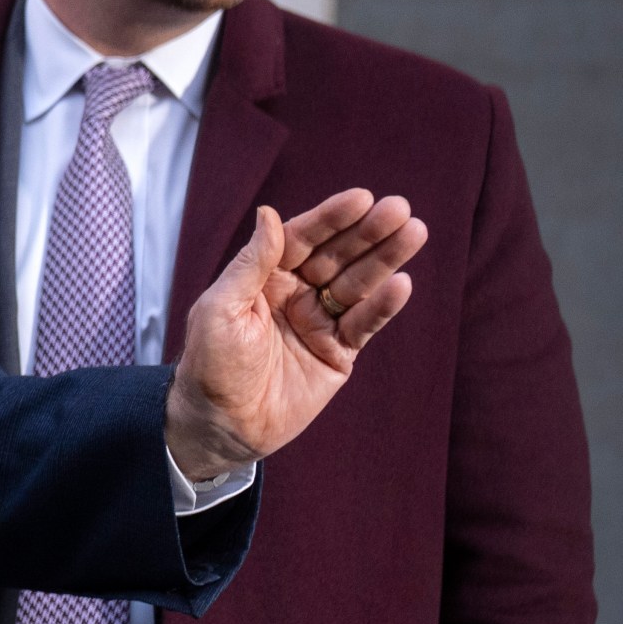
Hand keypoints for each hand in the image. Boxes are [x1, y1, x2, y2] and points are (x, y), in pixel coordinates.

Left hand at [167, 189, 426, 479]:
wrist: (220, 425)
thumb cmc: (209, 365)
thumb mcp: (220, 309)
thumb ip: (251, 264)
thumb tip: (269, 214)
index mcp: (263, 278)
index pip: (302, 240)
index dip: (331, 219)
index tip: (361, 198)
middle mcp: (295, 294)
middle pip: (337, 256)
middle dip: (367, 233)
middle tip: (399, 209)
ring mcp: (319, 322)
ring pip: (358, 284)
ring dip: (386, 260)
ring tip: (414, 232)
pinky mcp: (337, 352)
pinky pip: (364, 324)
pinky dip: (383, 306)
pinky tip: (402, 284)